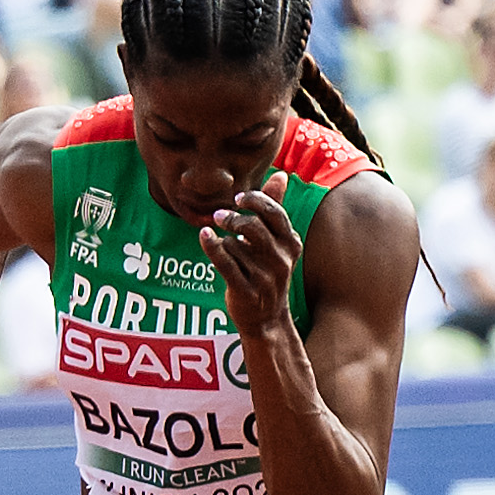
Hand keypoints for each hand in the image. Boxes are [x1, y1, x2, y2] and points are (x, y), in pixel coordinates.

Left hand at [205, 185, 302, 342]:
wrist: (266, 319)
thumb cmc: (268, 271)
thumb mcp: (276, 241)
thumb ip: (275, 208)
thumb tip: (280, 175)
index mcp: (291, 244)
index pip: (275, 214)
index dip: (256, 201)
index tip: (239, 198)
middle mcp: (281, 260)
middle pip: (254, 227)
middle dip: (233, 218)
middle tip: (218, 216)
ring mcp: (265, 278)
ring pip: (236, 245)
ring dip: (223, 240)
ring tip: (219, 239)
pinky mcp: (246, 292)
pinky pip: (225, 263)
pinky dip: (212, 247)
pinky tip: (204, 236)